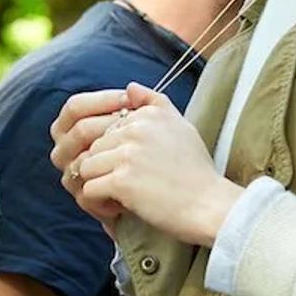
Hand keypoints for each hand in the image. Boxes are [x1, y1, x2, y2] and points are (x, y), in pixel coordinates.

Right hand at [50, 87, 138, 227]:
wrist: (150, 189)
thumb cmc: (138, 151)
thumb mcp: (138, 123)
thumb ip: (137, 103)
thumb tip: (133, 87)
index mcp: (67, 127)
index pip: (75, 107)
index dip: (101, 101)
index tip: (129, 99)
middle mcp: (63, 150)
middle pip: (80, 130)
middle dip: (111, 125)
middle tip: (137, 125)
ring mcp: (71, 174)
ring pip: (85, 159)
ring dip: (113, 153)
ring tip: (137, 149)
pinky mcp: (83, 197)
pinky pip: (92, 187)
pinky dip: (114, 181)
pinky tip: (134, 173)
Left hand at [65, 85, 241, 244]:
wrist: (209, 206)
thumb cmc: (196, 171)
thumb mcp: (181, 127)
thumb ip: (155, 103)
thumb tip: (129, 87)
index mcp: (147, 114)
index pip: (108, 129)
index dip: (117, 153)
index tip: (136, 169)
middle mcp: (135, 129)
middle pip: (94, 147)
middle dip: (104, 169)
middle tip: (126, 186)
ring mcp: (127, 155)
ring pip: (86, 167)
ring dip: (98, 185)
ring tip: (120, 197)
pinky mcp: (122, 181)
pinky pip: (89, 190)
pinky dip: (98, 203)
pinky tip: (119, 208)